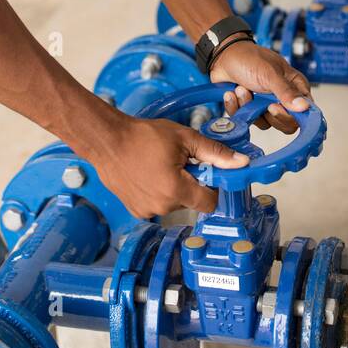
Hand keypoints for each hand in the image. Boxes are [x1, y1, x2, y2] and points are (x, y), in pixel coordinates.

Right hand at [88, 112, 249, 218]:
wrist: (106, 140)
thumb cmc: (142, 136)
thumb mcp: (184, 138)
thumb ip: (215, 153)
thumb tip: (241, 163)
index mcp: (176, 189)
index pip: (210, 203)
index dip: (214, 188)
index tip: (208, 173)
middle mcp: (162, 206)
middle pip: (192, 201)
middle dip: (192, 183)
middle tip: (180, 161)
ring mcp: (147, 211)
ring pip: (175, 203)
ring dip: (174, 187)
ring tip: (161, 166)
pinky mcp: (136, 210)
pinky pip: (158, 204)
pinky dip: (158, 192)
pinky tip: (149, 174)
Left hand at [210, 39, 310, 133]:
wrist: (223, 56)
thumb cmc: (248, 58)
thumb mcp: (269, 74)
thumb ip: (286, 92)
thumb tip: (304, 107)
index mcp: (295, 86)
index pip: (304, 112)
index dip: (291, 116)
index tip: (274, 108)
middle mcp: (283, 97)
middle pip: (286, 123)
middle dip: (268, 114)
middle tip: (260, 101)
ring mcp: (266, 105)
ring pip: (264, 123)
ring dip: (249, 106)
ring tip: (241, 89)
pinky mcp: (251, 109)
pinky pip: (247, 119)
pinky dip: (237, 108)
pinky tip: (232, 94)